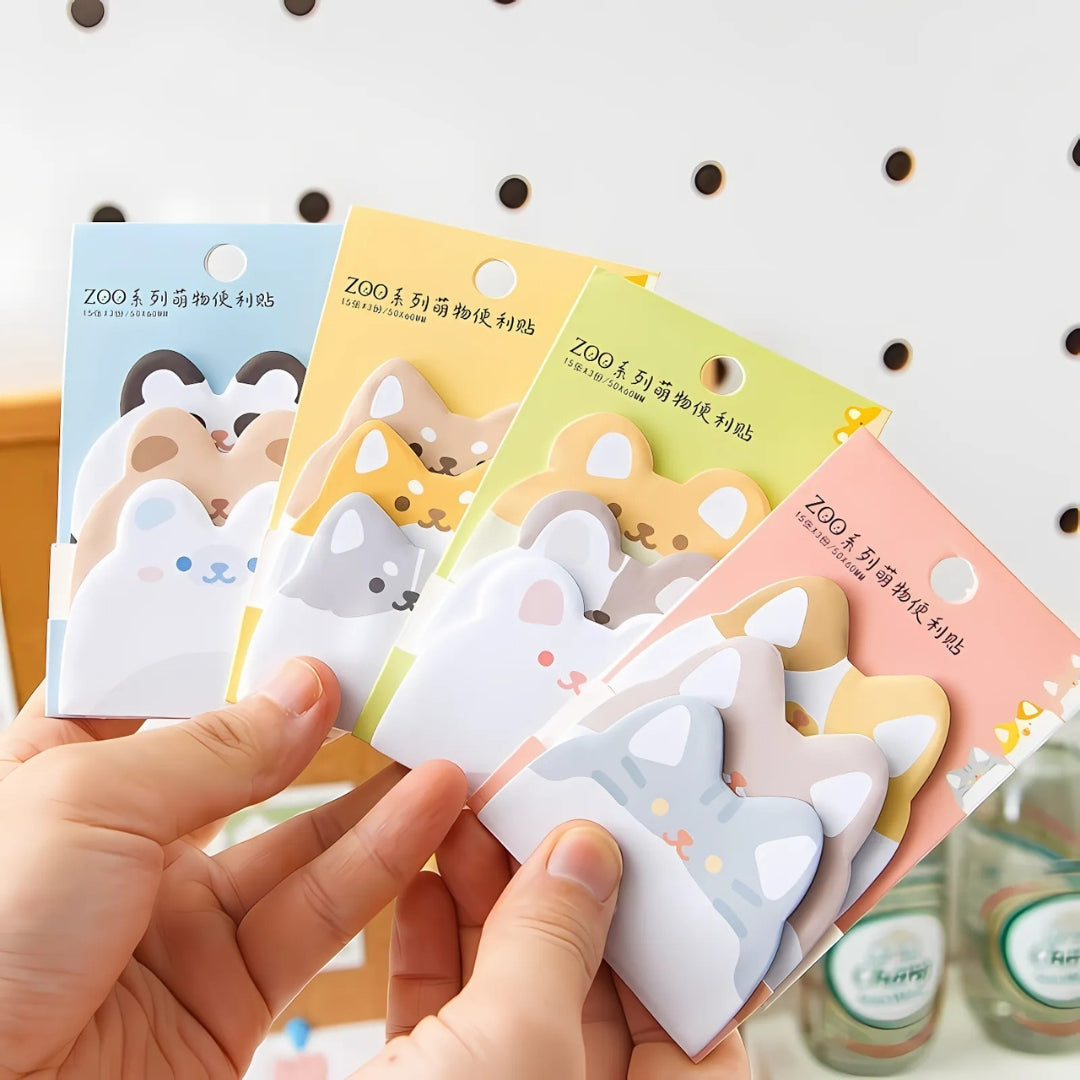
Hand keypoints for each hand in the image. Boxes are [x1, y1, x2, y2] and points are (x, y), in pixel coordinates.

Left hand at [0, 660, 465, 1079]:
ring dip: (372, 794)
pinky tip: (425, 809)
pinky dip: (379, 862)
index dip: (227, 659)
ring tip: (434, 741)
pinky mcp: (225, 994)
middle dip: (317, 726)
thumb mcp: (88, 805)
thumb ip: (211, 748)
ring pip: (297, 843)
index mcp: (58, 780)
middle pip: (242, 768)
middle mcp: (122, 847)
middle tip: (389, 682)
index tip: (299, 627)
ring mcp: (177, 923)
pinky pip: (317, 915)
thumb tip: (305, 690)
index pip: (154, 696)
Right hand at [363, 810, 749, 1078]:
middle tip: (540, 803)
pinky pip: (445, 1016)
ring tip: (469, 816)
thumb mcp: (513, 1054)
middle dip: (563, 890)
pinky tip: (423, 878)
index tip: (644, 844)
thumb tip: (589, 848)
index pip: (697, 1028)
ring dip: (489, 899)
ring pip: (513, 993)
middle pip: (596, 993)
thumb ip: (557, 945)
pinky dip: (433, 945)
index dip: (678, 932)